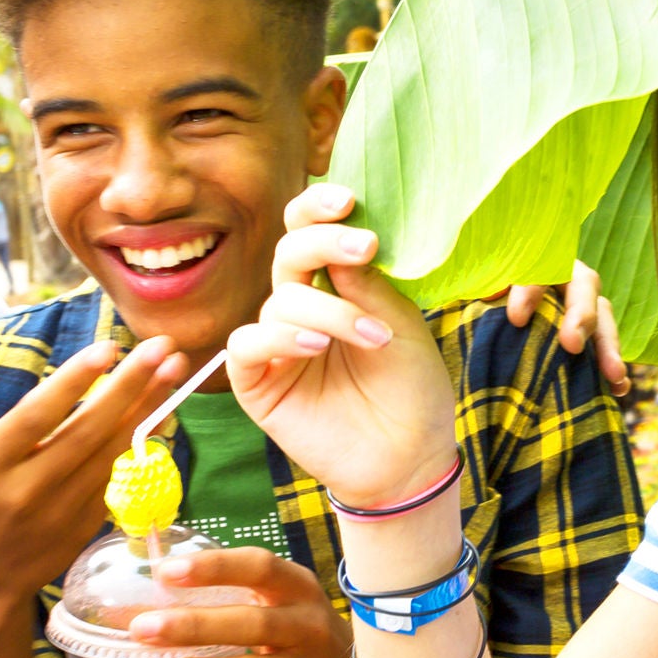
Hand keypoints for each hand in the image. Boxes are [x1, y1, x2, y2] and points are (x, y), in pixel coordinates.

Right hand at [0, 333, 188, 614]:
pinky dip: (143, 440)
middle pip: (87, 430)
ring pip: (113, 451)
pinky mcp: (86, 523)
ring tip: (176, 367)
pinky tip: (163, 408)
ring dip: (149, 407)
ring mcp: (62, 510)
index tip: (108, 347)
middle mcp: (28, 488)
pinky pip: (119, 474)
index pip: (37, 417)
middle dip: (131, 384)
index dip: (73, 382)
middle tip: (164, 346)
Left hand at [128, 547, 362, 657]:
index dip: (214, 568)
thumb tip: (133, 605)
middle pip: (252, 623)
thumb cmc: (298, 636)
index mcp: (298, 589)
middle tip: (142, 629)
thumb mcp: (278, 605)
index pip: (260, 567)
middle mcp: (308, 627)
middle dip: (194, 625)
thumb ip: (221, 599)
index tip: (166, 572)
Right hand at [226, 182, 458, 507]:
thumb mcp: (400, 324)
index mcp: (334, 286)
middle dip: (323, 242)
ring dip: (329, 311)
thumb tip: (342, 234)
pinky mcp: (256, 383)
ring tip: (373, 338)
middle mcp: (300, 308)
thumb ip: (367, 283)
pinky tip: (316, 347)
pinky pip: (246, 345)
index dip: (319, 209)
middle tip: (364, 247)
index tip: (348, 199)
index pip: (309, 232)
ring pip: (279, 301)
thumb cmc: (411, 389)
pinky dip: (279, 338)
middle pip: (288, 253)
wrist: (409, 457)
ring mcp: (276, 345)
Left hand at [494, 260, 629, 395]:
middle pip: (583, 288)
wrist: (497, 319)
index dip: (529, 291)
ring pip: (603, 318)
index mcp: (537, 262)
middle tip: (572, 345)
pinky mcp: (593, 333)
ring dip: (609, 346)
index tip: (516, 319)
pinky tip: (619, 388)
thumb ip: (481, 285)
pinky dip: (615, 366)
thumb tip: (489, 291)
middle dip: (581, 315)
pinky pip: (610, 347)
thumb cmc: (482, 299)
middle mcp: (567, 279)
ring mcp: (584, 305)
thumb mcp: (477, 289)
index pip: (537, 268)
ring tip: (613, 375)